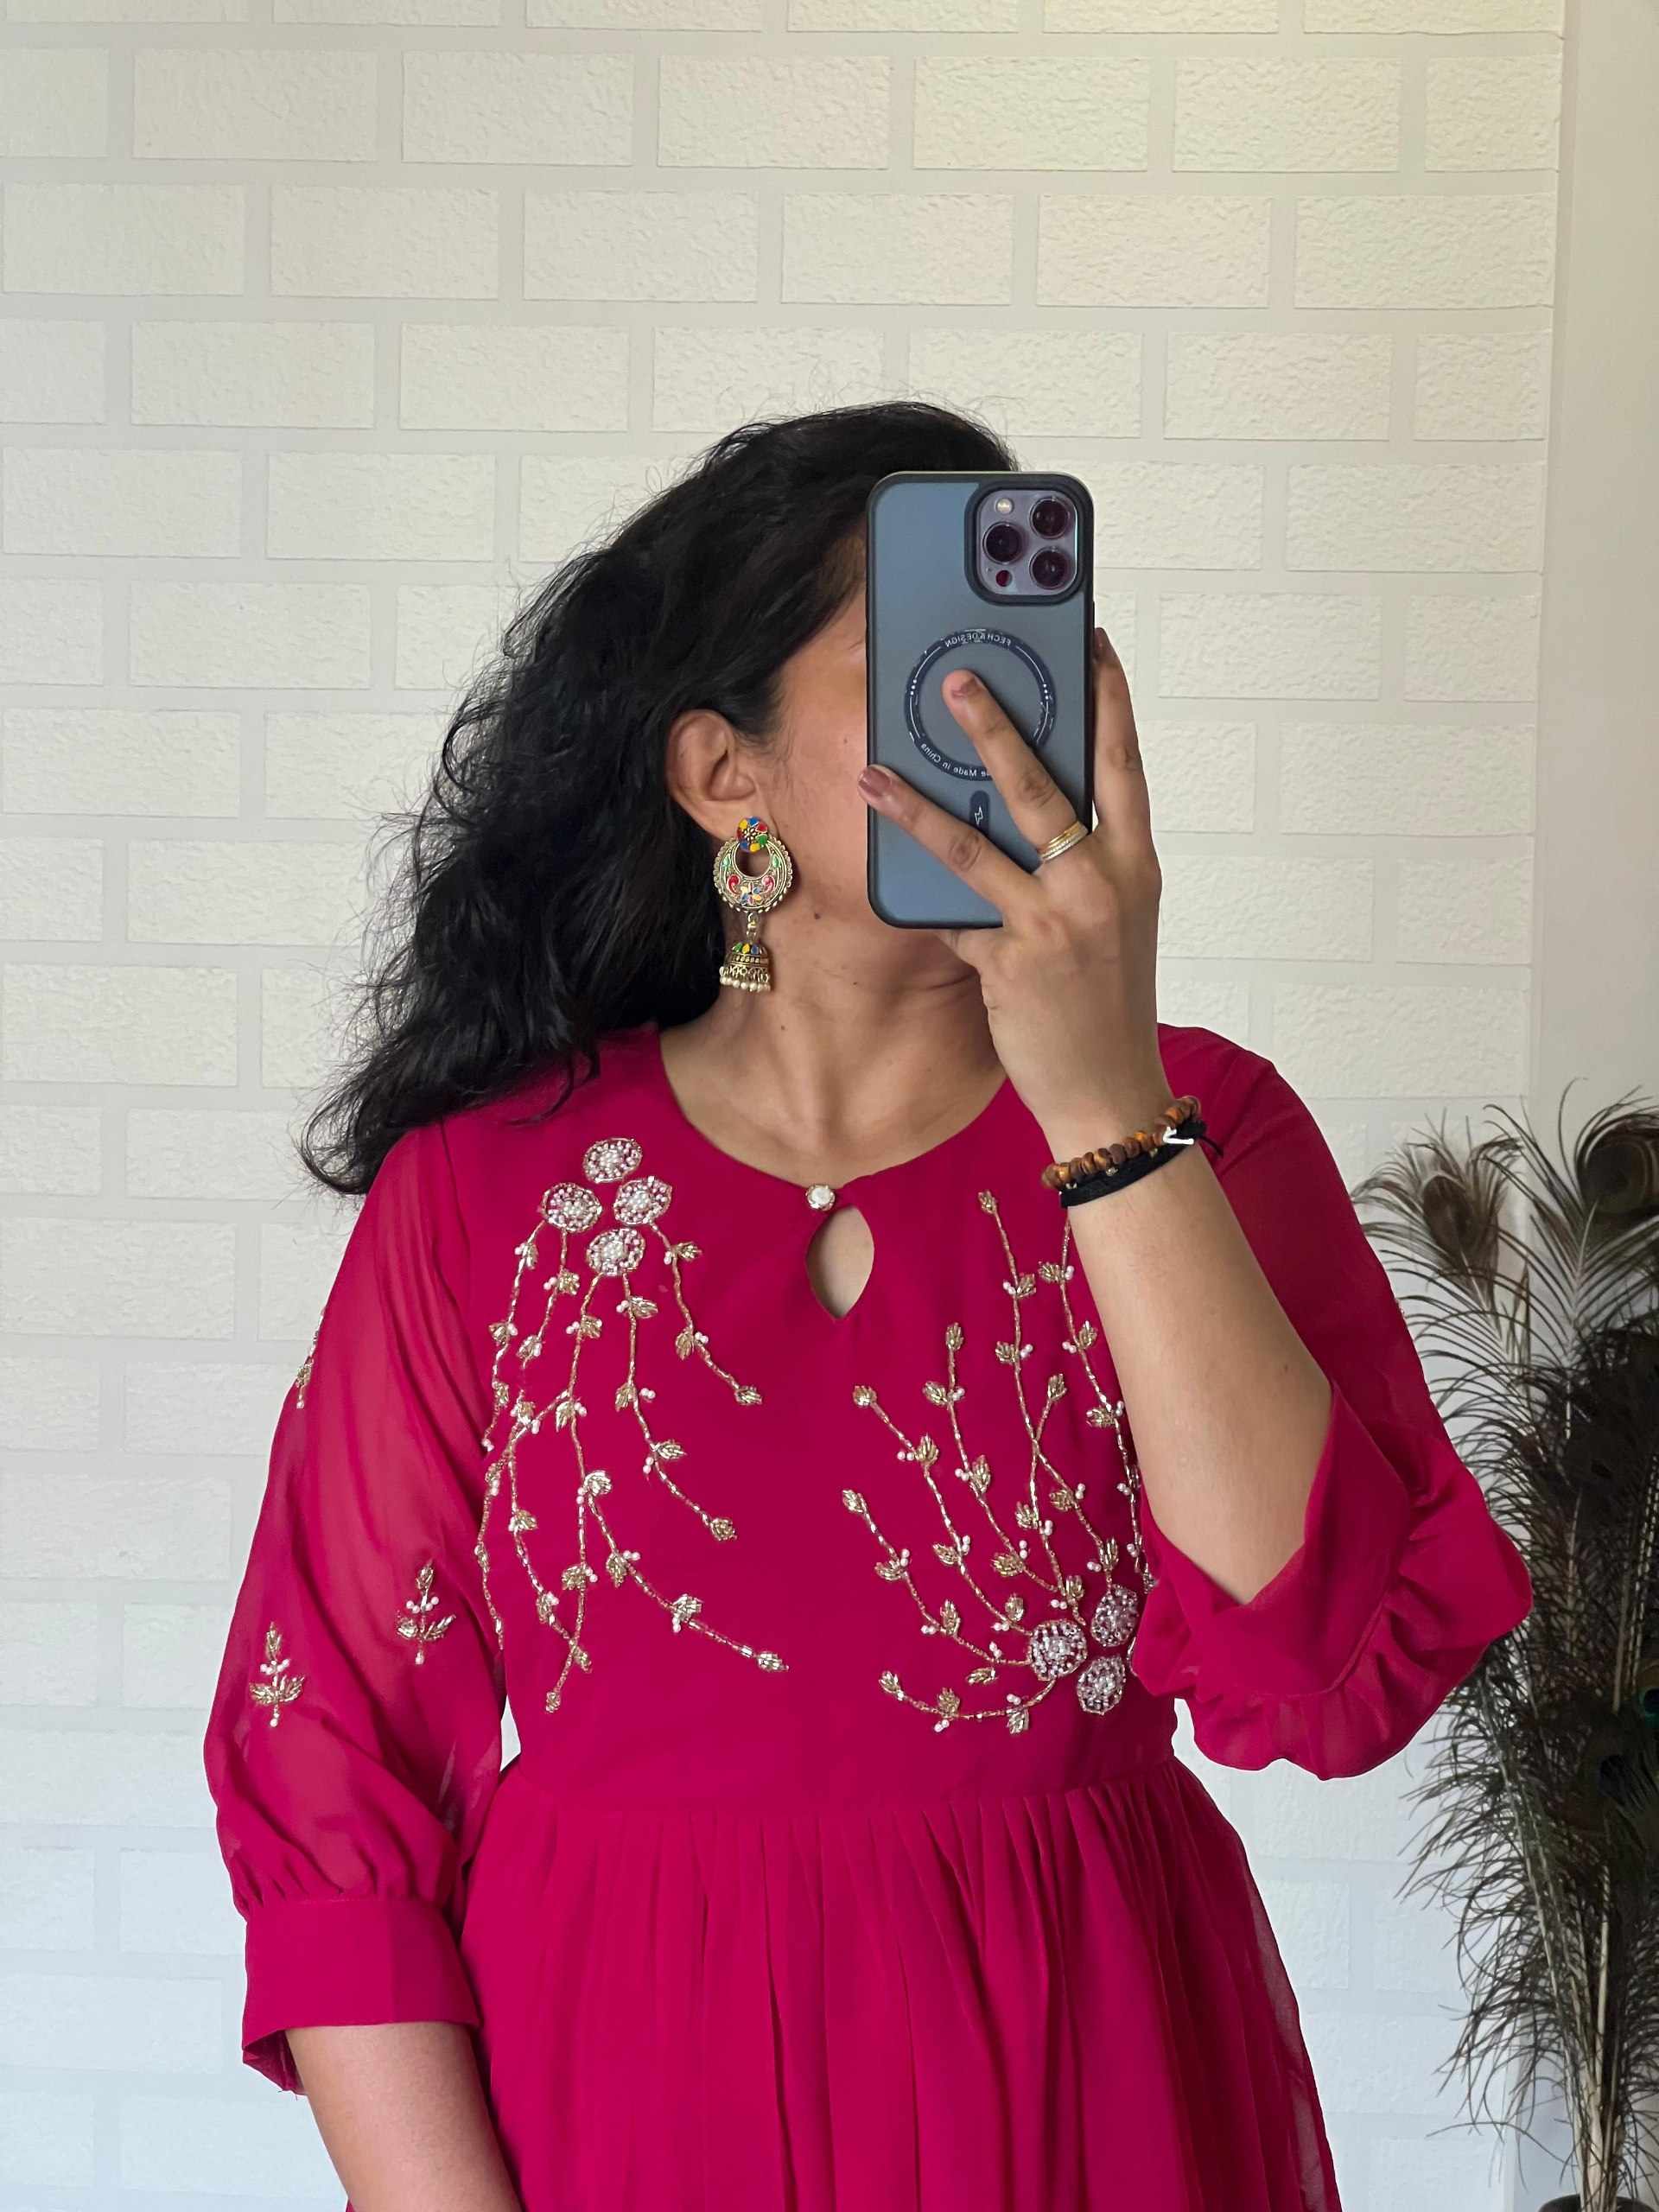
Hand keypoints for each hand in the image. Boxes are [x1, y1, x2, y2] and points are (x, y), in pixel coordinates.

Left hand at [856, 625, 1168, 1152]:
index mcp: (1135, 863)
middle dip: (995, 725)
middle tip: (954, 677)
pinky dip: (925, 905)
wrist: (1112, 1091)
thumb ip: (1082, 864)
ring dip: (917, 804)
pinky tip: (888, 882)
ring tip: (876, 769)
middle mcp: (1101, 884)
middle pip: (1042, 785)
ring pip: (975, 846)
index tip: (1089, 641)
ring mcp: (1056, 923)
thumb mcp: (1116, 919)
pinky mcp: (1012, 963)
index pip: (1124, 762)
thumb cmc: (1108, 1002)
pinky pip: (953, 918)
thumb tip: (1023, 812)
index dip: (1108, 698)